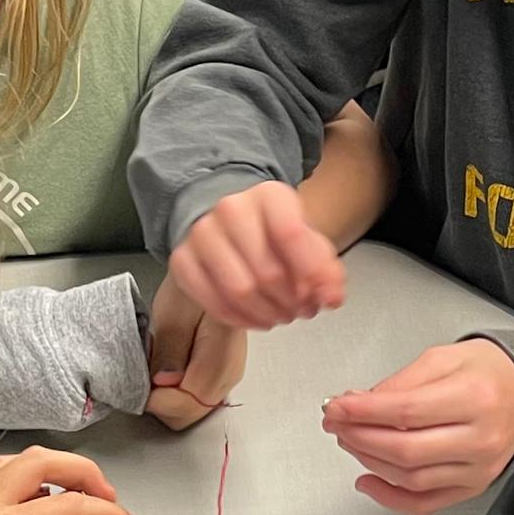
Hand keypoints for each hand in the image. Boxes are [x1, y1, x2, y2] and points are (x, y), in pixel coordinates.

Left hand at [0, 447, 143, 514]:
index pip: (69, 506)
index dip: (109, 513)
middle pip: (47, 462)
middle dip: (87, 473)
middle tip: (109, 500)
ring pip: (21, 461)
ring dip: (56, 468)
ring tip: (77, 495)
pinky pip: (0, 474)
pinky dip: (29, 476)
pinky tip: (36, 501)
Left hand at [145, 269, 247, 430]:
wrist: (208, 275)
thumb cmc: (191, 289)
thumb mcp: (173, 313)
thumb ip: (170, 350)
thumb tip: (164, 382)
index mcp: (222, 356)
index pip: (189, 403)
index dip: (159, 400)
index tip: (141, 385)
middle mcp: (229, 374)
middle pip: (189, 414)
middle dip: (162, 401)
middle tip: (146, 374)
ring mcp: (226, 378)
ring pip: (190, 410)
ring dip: (167, 396)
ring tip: (158, 366)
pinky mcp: (218, 377)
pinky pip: (193, 398)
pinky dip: (175, 390)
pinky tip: (168, 369)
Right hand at [170, 181, 346, 331]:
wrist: (229, 222)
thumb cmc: (273, 234)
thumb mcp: (308, 242)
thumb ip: (327, 270)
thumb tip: (331, 297)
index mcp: (269, 196)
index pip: (291, 235)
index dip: (311, 275)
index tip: (322, 296)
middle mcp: (231, 208)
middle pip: (268, 270)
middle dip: (291, 302)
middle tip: (301, 310)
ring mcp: (202, 233)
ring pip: (239, 289)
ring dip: (267, 314)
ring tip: (281, 316)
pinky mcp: (182, 260)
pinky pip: (212, 301)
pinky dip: (240, 319)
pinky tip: (256, 319)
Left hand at [322, 339, 513, 514]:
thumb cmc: (490, 373)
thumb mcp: (444, 358)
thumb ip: (400, 383)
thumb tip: (360, 404)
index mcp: (475, 397)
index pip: (406, 411)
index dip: (363, 412)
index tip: (336, 407)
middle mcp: (481, 438)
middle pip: (406, 450)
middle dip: (359, 437)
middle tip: (336, 422)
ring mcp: (478, 468)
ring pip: (410, 478)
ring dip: (369, 462)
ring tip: (350, 440)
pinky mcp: (473, 487)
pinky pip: (425, 504)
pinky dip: (390, 498)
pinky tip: (368, 480)